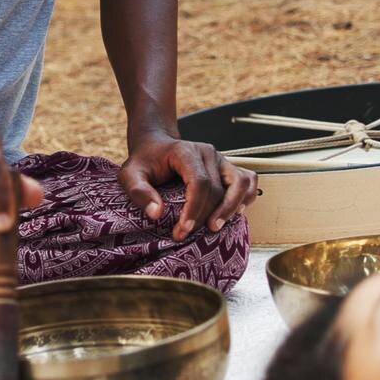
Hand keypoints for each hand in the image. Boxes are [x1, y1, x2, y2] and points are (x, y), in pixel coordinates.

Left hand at [120, 133, 258, 241]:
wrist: (156, 146)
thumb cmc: (144, 162)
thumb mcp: (130, 175)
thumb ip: (139, 192)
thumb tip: (157, 213)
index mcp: (186, 152)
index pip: (200, 182)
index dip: (194, 210)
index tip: (181, 231)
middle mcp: (208, 153)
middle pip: (219, 189)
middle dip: (205, 216)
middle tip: (186, 234)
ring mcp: (221, 160)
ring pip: (242, 183)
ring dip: (232, 208)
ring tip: (214, 227)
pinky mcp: (228, 168)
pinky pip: (248, 181)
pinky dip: (245, 198)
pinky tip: (232, 214)